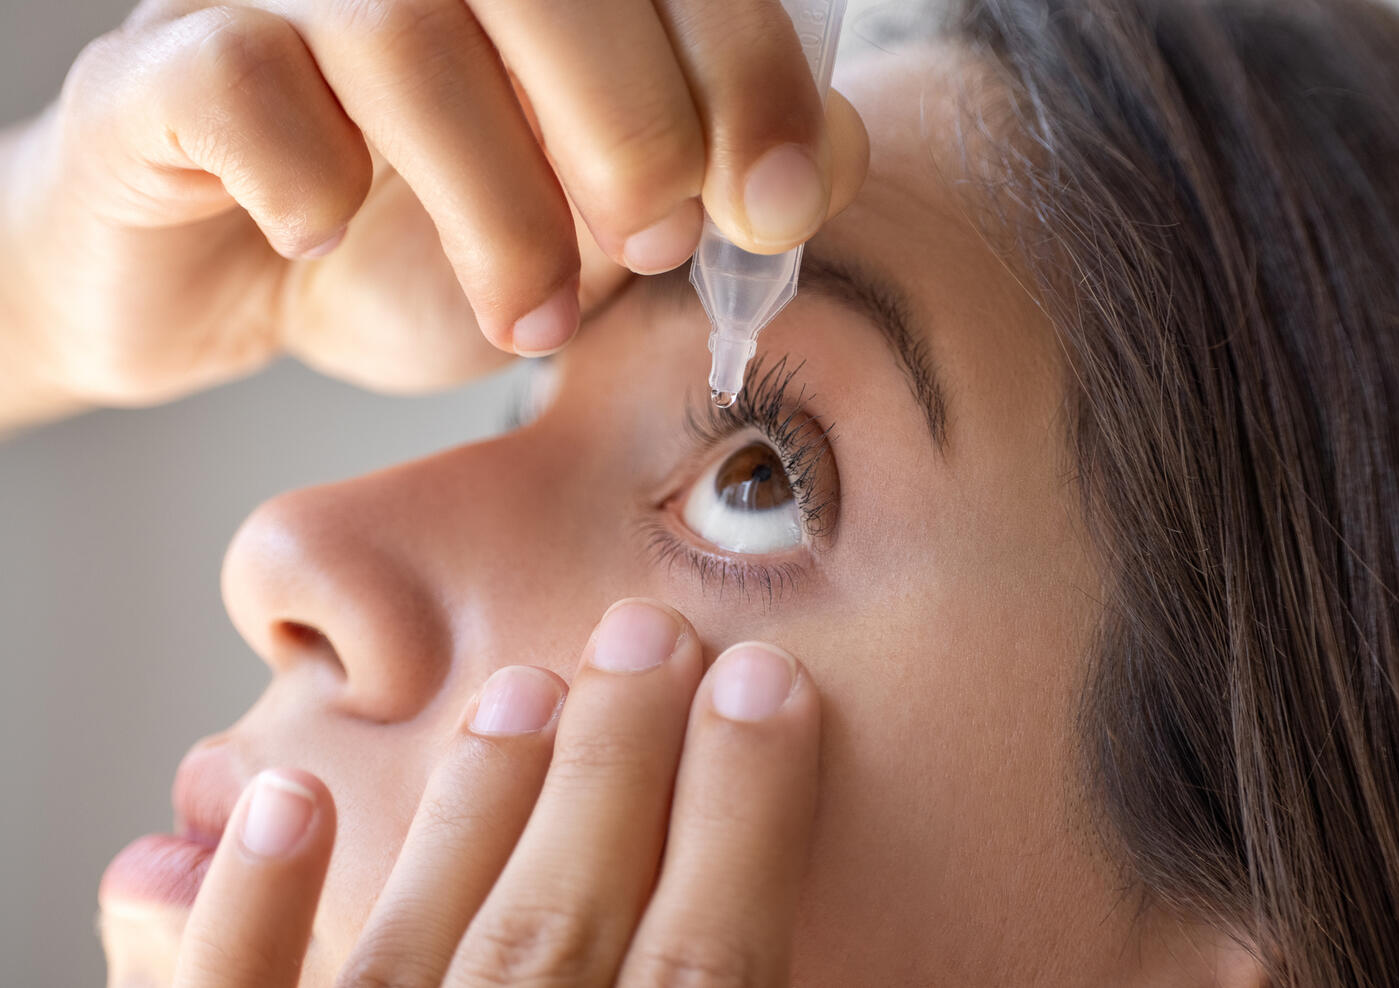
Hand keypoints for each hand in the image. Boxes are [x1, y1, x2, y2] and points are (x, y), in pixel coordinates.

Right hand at [1, 0, 868, 421]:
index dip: (748, 66)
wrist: (227, 283)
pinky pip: (236, 83)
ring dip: (493, 201)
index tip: (779, 201)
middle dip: (632, 128)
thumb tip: (826, 161)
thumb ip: (706, 178)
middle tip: (649, 246)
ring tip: (530, 314)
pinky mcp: (156, 68)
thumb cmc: (420, 245)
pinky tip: (321, 236)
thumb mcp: (593, 227)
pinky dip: (303, 177)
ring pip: (401, 30)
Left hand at [171, 599, 820, 985]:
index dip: (746, 814)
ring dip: (478, 805)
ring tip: (527, 690)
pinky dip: (249, 913)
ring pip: (422, 948)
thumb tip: (879, 949)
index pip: (708, 969)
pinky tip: (289, 800)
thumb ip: (756, 986)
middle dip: (615, 767)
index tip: (766, 689)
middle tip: (648, 638)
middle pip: (562, 928)